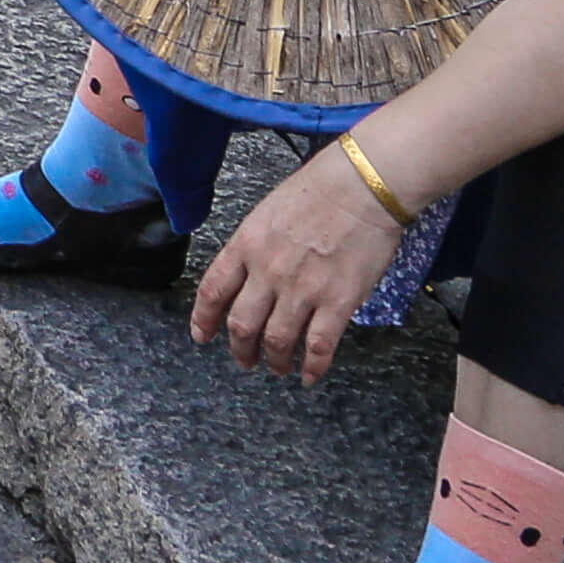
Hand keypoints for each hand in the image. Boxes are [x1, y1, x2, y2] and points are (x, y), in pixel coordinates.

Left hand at [192, 153, 404, 382]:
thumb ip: (254, 246)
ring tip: (277, 367)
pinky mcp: (337, 302)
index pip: (213, 291)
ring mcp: (301, 290)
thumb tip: (250, 274)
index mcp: (245, 245)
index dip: (204, 319)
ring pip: (276, 341)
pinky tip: (310, 375)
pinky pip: (318, 346)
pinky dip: (312, 367)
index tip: (202, 336)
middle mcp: (267, 272)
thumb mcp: (267, 213)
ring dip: (274, 361)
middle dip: (240, 349)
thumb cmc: (318, 190)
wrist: (361, 187)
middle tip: (244, 360)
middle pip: (241, 324)